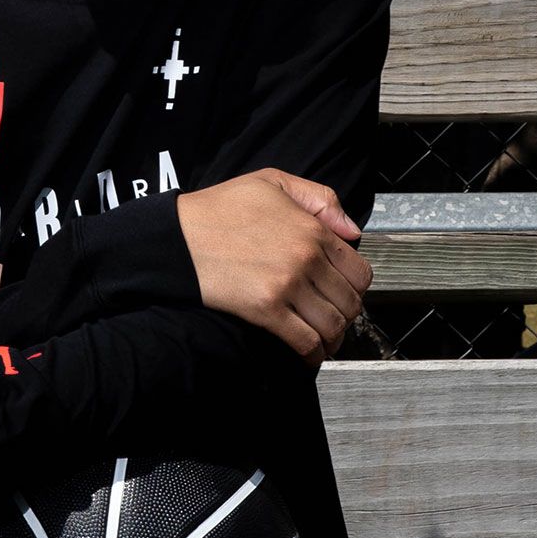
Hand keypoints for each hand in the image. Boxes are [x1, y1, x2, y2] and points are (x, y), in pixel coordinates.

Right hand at [176, 167, 373, 363]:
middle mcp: (306, 258)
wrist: (178, 235)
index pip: (359, 270)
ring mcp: (287, 285)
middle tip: (334, 317)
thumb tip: (351, 230)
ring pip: (332, 325)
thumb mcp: (274, 182)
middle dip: (346, 315)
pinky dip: (313, 355)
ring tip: (325, 339)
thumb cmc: (219, 209)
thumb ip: (320, 199)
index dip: (356, 287)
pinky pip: (305, 341)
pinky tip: (309, 355)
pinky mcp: (265, 310)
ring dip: (333, 338)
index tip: (345, 293)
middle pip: (349, 301)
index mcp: (312, 229)